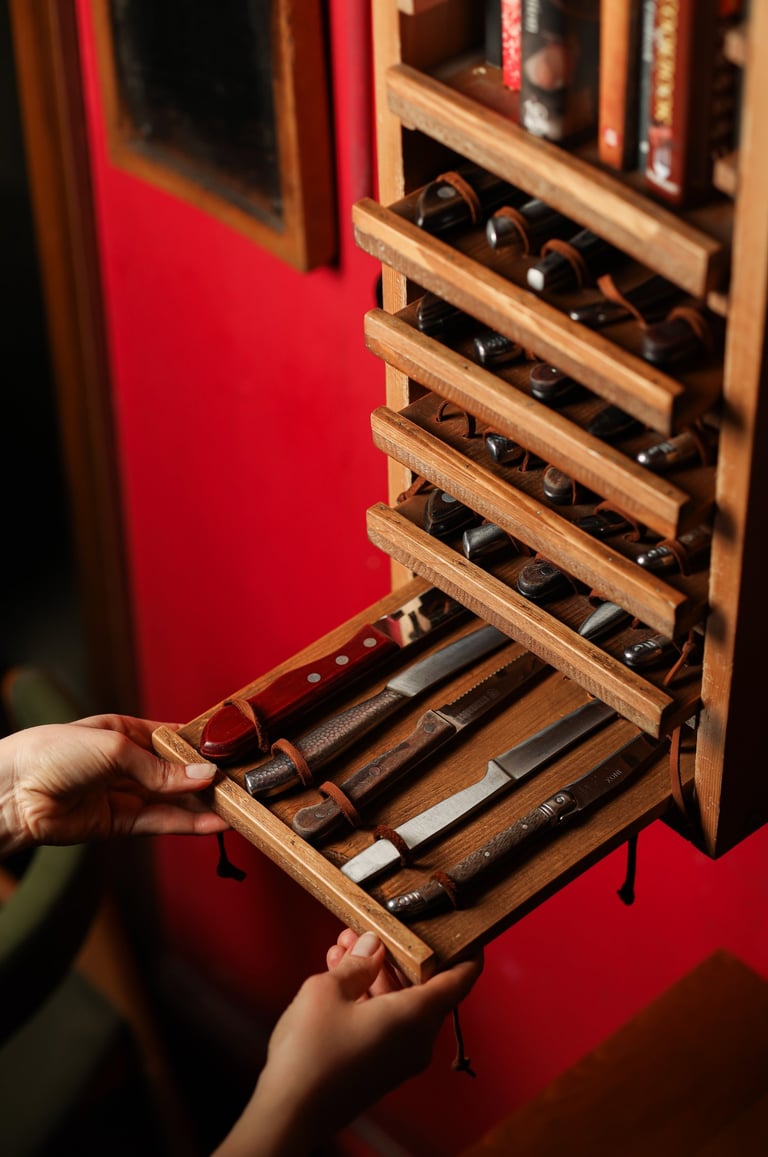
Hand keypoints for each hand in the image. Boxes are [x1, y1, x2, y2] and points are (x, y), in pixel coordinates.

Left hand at [0, 714, 226, 855]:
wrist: (11, 790)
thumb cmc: (52, 752)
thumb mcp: (114, 748)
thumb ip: (160, 768)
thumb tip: (203, 776)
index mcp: (126, 732)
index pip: (172, 739)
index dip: (200, 747)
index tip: (232, 754)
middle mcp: (127, 763)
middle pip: (176, 772)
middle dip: (206, 780)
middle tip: (240, 786)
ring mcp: (123, 794)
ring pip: (172, 800)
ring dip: (203, 805)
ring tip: (237, 809)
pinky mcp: (118, 823)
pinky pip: (159, 822)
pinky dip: (187, 824)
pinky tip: (213, 824)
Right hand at [216, 928, 482, 1155]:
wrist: (288, 1114)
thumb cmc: (311, 1052)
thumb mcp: (329, 989)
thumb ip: (357, 962)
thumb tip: (373, 946)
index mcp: (416, 1017)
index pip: (461, 980)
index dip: (468, 953)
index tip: (467, 933)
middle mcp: (417, 1040)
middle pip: (423, 986)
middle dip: (395, 954)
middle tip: (367, 931)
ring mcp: (399, 1058)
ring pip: (399, 1003)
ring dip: (374, 973)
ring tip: (342, 947)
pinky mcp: (380, 1068)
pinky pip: (386, 1022)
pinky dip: (369, 997)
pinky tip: (339, 976)